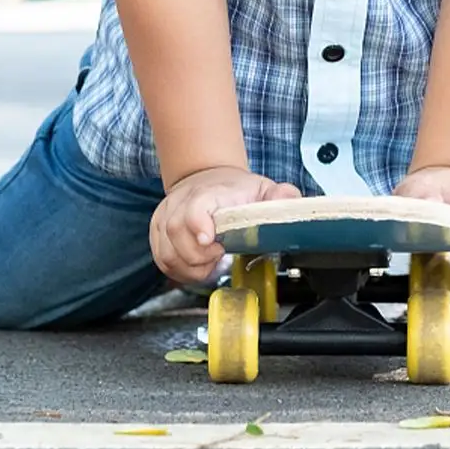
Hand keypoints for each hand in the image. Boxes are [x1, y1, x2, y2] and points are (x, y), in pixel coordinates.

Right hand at [150, 166, 300, 284]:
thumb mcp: (262, 189)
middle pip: (176, 233)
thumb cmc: (234, 191)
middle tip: (219, 255)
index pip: (195, 206)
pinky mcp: (158, 232)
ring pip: (167, 252)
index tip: (210, 241)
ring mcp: (166, 217)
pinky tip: (197, 265)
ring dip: (190, 267)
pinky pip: (162, 260)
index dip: (198, 224)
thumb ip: (280, 196)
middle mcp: (182, 202)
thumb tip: (290, 201)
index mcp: (210, 193)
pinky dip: (180, 270)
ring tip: (210, 262)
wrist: (206, 178)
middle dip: (199, 256)